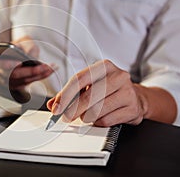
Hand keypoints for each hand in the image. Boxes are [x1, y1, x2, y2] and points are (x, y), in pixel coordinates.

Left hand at [47, 59, 175, 126]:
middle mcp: (118, 76)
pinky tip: (98, 118)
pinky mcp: (132, 108)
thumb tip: (53, 105)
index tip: (57, 107)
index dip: (65, 95)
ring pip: (98, 110)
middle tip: (66, 117)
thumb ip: (69, 94)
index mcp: (104, 66)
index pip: (80, 79)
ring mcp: (127, 92)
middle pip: (89, 96)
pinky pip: (107, 120)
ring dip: (86, 117)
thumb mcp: (89, 86)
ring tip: (85, 115)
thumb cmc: (108, 90)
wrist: (135, 98)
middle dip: (73, 110)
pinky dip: (97, 122)